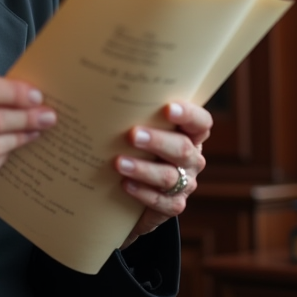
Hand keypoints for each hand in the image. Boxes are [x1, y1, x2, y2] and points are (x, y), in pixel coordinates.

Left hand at [116, 101, 211, 247]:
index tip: (167, 108)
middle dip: (157, 140)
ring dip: (143, 169)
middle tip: (132, 135)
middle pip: (182, 148)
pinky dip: (143, 193)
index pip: (200, 122)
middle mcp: (191, 158)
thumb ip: (130, 113)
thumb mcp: (136, 128)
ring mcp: (186, 183)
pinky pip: (162, 202)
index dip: (188, 114)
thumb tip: (96, 92)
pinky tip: (125, 185)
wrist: (131, 193)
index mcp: (189, 133)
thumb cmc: (132, 146)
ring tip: (119, 163)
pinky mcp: (173, 205)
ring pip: (169, 176)